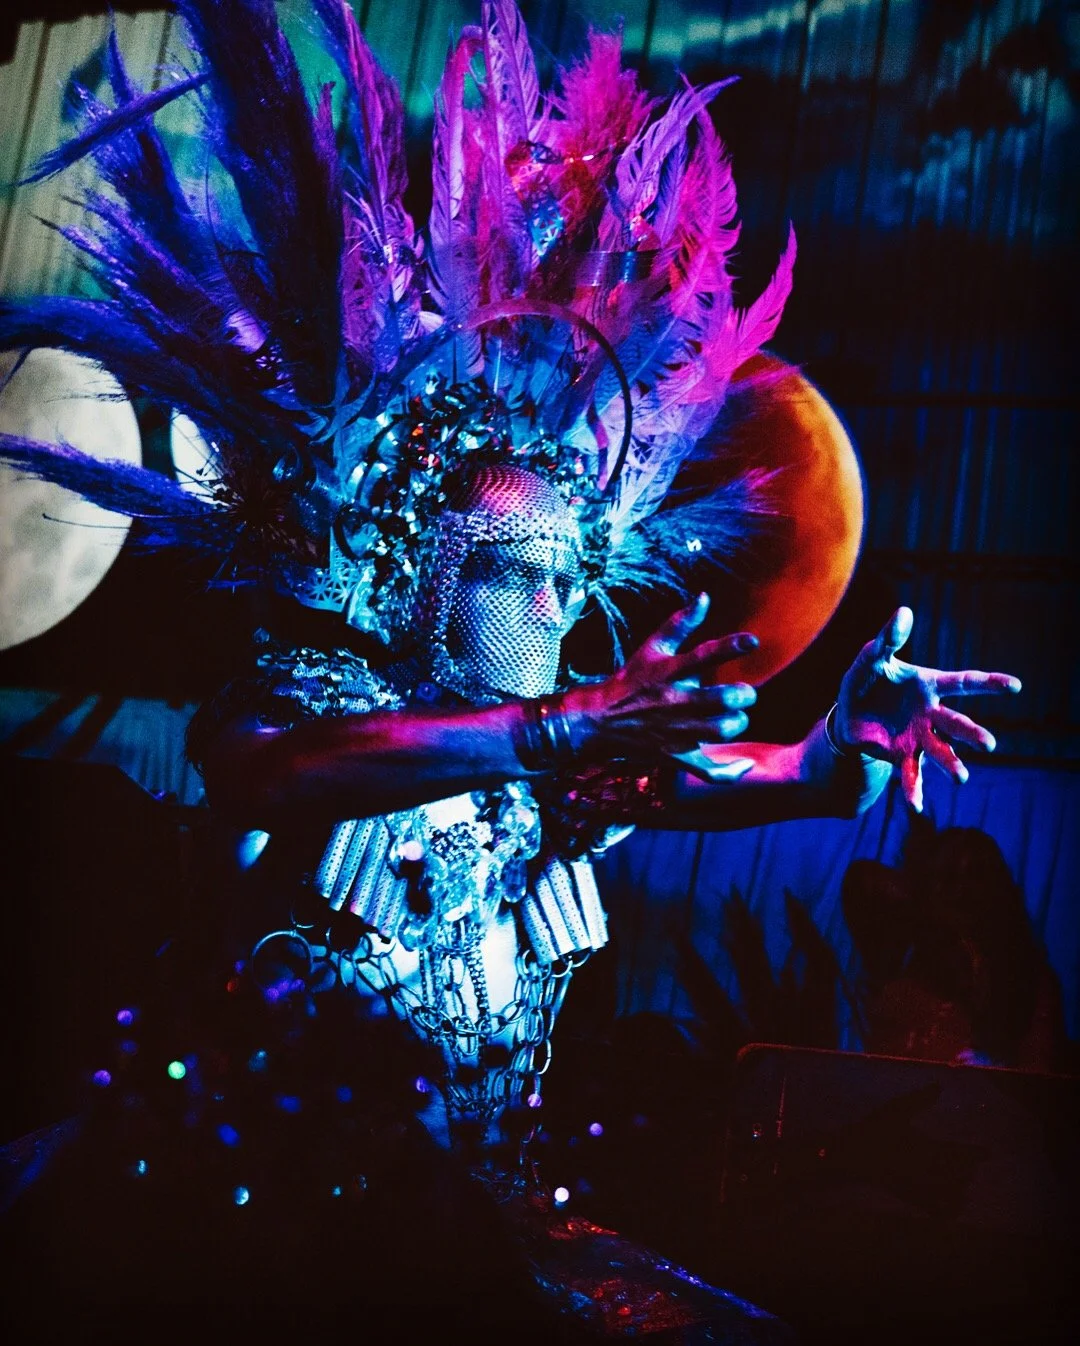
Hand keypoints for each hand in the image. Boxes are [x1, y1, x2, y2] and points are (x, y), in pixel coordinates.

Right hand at [565, 593, 758, 779]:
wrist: (600, 720)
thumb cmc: (631, 680)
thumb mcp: (652, 648)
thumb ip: (680, 622)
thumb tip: (704, 596)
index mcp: (669, 672)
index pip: (703, 655)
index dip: (730, 647)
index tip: (753, 641)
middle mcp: (674, 701)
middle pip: (720, 699)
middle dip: (741, 695)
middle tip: (743, 694)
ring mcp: (675, 731)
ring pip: (720, 731)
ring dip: (736, 723)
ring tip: (735, 718)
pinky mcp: (675, 754)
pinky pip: (706, 770)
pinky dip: (729, 771)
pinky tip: (744, 764)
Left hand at [834, 606, 1020, 811]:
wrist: (850, 713)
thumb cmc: (867, 681)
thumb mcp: (871, 659)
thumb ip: (887, 639)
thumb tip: (903, 612)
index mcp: (930, 686)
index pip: (964, 683)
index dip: (990, 684)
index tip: (1016, 686)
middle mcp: (931, 714)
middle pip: (956, 724)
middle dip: (972, 734)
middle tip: (988, 745)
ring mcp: (919, 737)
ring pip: (940, 752)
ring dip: (952, 764)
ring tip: (962, 778)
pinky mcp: (902, 755)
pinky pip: (910, 775)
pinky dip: (914, 790)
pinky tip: (916, 806)